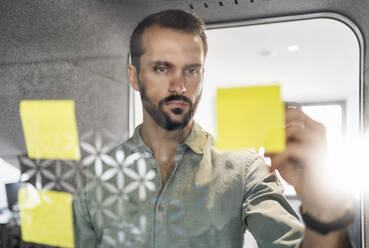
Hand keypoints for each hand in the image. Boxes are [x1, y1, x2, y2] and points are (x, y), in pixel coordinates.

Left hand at [265, 103, 351, 221]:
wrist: (317, 196)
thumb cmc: (299, 174)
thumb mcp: (284, 156)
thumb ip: (275, 143)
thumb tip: (260, 134)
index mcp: (312, 128)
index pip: (294, 110)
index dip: (278, 109)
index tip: (261, 114)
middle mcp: (317, 131)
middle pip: (294, 114)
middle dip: (275, 122)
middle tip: (262, 136)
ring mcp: (318, 141)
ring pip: (291, 130)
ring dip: (275, 142)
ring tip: (266, 154)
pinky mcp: (315, 154)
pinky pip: (290, 149)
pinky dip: (277, 158)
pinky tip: (272, 169)